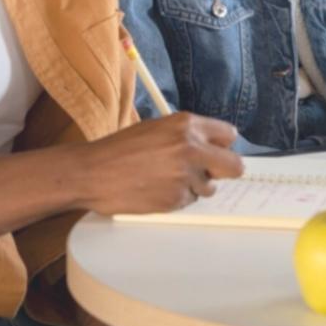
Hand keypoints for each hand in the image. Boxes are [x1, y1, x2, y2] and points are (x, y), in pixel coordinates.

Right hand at [79, 111, 243, 214]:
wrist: (91, 172)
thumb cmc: (119, 149)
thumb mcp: (157, 128)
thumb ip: (187, 135)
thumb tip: (212, 147)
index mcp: (187, 125)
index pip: (229, 135)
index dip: (223, 147)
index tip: (218, 152)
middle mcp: (191, 148)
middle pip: (234, 166)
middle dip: (223, 171)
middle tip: (207, 172)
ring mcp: (185, 175)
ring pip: (209, 187)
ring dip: (194, 186)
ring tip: (166, 179)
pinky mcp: (176, 199)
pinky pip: (188, 201)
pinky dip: (176, 198)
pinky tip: (156, 190)